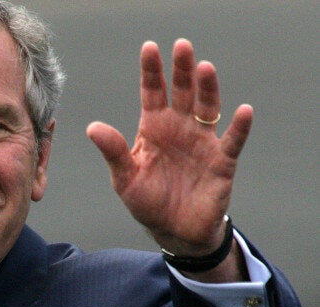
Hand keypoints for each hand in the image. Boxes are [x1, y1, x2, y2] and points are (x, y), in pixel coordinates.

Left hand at [86, 39, 252, 256]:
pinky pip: (232, 140)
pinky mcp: (221, 161)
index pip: (152, 92)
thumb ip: (113, 151)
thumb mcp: (124, 177)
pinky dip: (239, 127)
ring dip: (208, 89)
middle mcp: (178, 128)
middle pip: (182, 92)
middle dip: (181, 70)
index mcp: (153, 128)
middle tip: (182, 46)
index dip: (151, 71)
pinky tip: (243, 111)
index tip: (150, 48)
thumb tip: (93, 127)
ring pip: (207, 108)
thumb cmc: (147, 201)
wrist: (173, 231)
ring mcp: (201, 142)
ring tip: (204, 68)